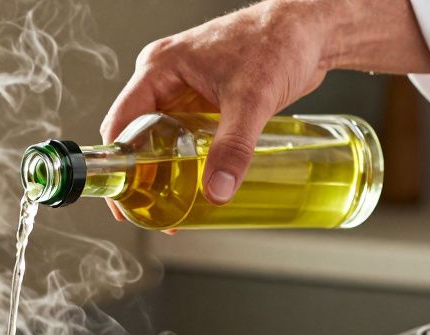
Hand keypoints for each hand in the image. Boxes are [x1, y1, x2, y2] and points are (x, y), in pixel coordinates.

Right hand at [100, 0, 330, 220]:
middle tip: (147, 209)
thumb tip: (217, 189)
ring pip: (159, 137)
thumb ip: (233, 147)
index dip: (117, 163)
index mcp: (160, 68)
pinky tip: (191, 183)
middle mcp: (165, 77)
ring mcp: (184, 88)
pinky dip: (182, 160)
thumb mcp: (252, 99)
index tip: (122, 197)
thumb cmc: (279, 39)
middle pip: (135, 134)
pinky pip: (183, 135)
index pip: (121, 121)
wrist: (312, 30)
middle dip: (139, 174)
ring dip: (161, 169)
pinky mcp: (205, 99)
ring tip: (170, 205)